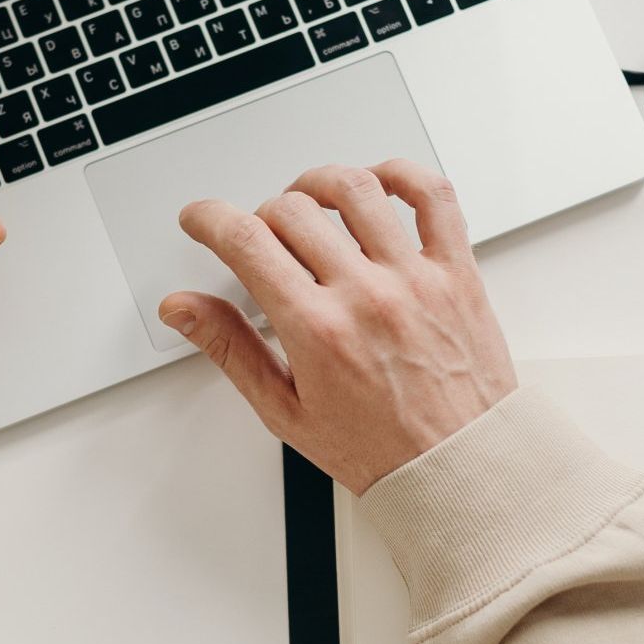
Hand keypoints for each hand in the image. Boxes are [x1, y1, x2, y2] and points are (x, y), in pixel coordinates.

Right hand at [158, 161, 516, 494]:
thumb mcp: (286, 411)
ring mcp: (415, 278)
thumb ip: (230, 349)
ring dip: (319, 184)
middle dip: (260, 216)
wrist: (460, 468)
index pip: (246, 242)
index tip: (201, 219)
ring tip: (310, 202)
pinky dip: (404, 174)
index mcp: (318, 330)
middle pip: (292, 210)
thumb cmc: (380, 449)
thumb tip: (183, 309)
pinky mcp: (457, 272)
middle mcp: (366, 296)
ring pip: (357, 189)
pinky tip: (380, 185)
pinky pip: (434, 198)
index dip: (209, 219)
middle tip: (261, 238)